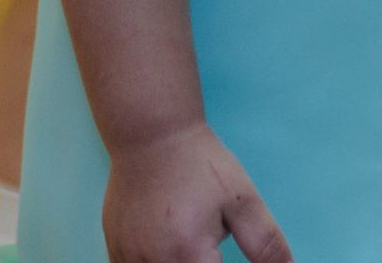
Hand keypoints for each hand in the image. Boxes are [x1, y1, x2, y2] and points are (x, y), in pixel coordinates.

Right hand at [102, 120, 292, 262]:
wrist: (150, 132)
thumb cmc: (199, 163)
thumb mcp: (243, 200)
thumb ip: (266, 245)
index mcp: (188, 254)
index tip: (223, 258)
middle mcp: (152, 262)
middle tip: (211, 250)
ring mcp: (127, 257)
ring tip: (193, 247)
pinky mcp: (115, 249)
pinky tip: (169, 250)